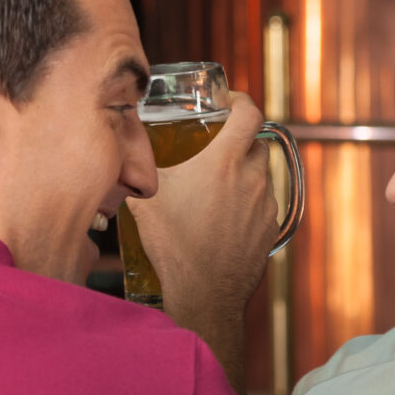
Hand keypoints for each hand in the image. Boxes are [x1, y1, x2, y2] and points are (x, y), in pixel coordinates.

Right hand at [124, 94, 282, 337]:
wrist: (203, 294)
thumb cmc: (174, 245)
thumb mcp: (147, 199)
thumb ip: (140, 170)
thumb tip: (124, 154)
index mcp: (224, 162)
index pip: (249, 112)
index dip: (240, 100)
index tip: (228, 102)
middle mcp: (252, 179)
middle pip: (258, 142)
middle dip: (240, 139)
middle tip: (217, 146)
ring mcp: (266, 206)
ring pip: (262, 174)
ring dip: (245, 173)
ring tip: (218, 186)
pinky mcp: (271, 231)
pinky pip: (264, 204)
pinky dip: (249, 202)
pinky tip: (225, 217)